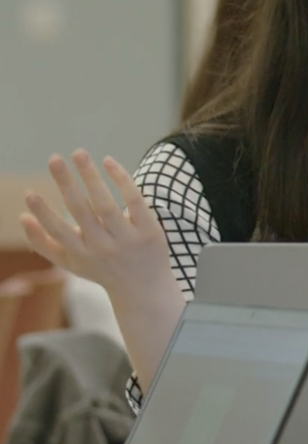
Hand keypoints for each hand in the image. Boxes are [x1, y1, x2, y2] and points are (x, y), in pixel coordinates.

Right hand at [21, 150, 184, 387]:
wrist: (145, 290)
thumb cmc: (101, 270)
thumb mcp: (71, 262)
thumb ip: (44, 243)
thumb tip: (22, 217)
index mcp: (81, 254)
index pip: (59, 232)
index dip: (43, 214)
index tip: (29, 193)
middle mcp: (103, 248)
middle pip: (81, 211)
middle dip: (66, 184)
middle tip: (54, 158)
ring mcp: (127, 240)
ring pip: (106, 204)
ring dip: (90, 176)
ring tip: (78, 153)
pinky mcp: (149, 231)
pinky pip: (134, 200)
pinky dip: (121, 180)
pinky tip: (108, 161)